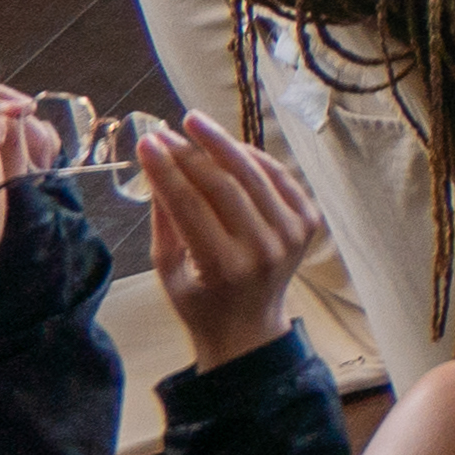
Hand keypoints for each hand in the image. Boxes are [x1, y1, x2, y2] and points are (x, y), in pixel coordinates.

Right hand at [137, 114, 324, 368]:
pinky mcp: (308, 224)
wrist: (249, 330)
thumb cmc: (199, 302)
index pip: (189, 205)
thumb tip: (157, 166)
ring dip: (222, 145)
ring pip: (254, 175)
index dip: (166, 169)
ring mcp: (292, 235)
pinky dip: (254, 158)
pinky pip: (279, 178)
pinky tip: (229, 145)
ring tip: (196, 124)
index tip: (146, 142)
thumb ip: (164, 222)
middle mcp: (263, 249)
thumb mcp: (168, 271)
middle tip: (167, 131)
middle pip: (223, 185)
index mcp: (223, 267)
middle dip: (190, 153)